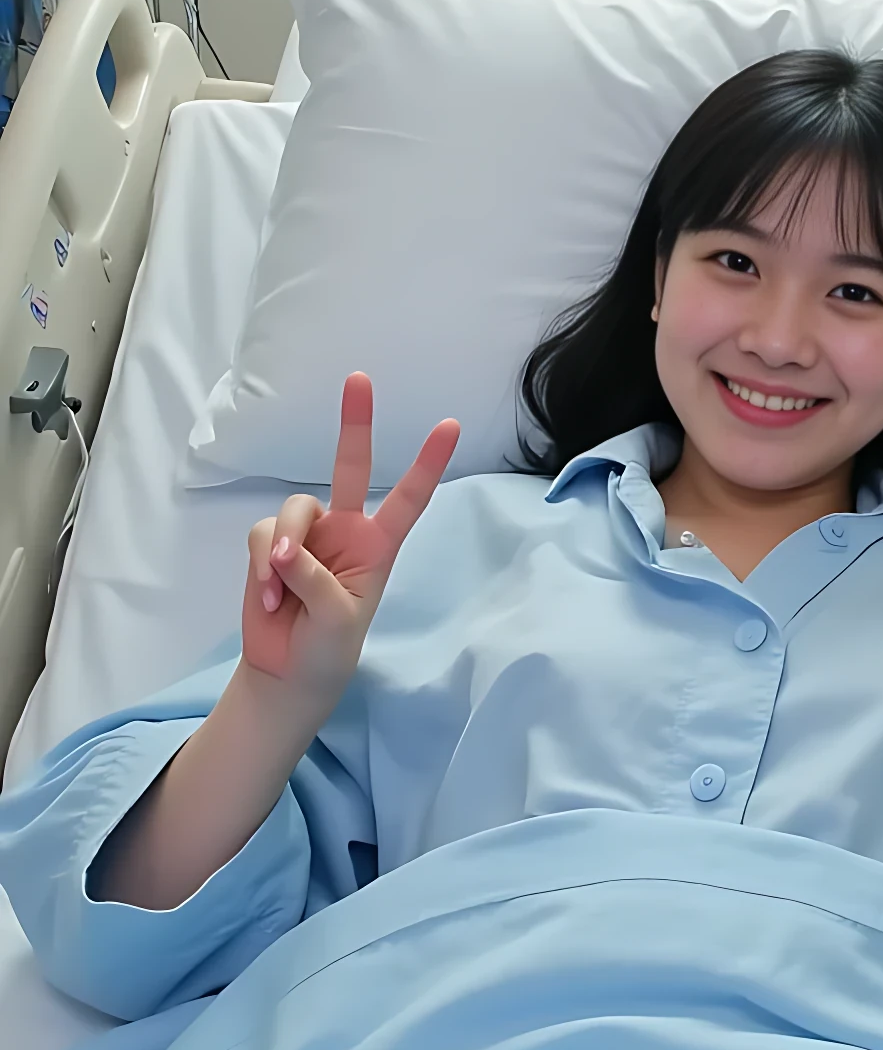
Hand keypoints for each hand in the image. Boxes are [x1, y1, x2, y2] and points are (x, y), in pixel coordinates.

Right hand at [241, 373, 460, 709]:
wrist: (288, 671)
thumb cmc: (329, 647)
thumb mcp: (336, 619)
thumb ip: (314, 579)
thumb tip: (286, 548)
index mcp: (378, 545)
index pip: (408, 499)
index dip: (428, 463)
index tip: (451, 425)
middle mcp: (346, 529)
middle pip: (350, 465)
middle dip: (355, 422)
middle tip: (360, 378)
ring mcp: (308, 534)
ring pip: (292, 509)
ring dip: (283, 548)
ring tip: (280, 591)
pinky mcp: (273, 544)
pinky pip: (264, 535)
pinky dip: (263, 564)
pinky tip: (269, 597)